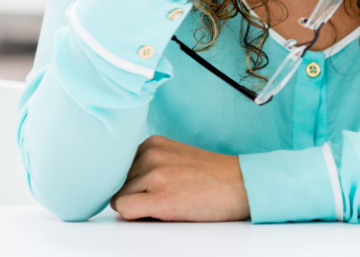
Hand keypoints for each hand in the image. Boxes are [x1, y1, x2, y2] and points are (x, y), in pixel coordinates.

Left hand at [109, 135, 250, 221]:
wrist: (241, 184)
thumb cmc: (210, 176)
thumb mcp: (174, 157)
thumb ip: (148, 164)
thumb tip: (121, 186)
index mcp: (152, 143)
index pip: (119, 167)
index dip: (130, 183)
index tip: (144, 190)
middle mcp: (149, 154)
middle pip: (118, 183)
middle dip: (133, 195)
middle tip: (159, 199)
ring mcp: (154, 174)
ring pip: (119, 198)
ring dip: (137, 206)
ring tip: (166, 204)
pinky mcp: (160, 197)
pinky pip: (124, 209)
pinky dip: (134, 216)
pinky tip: (156, 213)